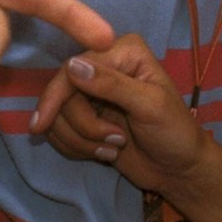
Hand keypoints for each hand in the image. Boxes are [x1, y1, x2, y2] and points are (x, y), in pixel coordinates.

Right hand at [30, 33, 206, 195]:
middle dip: (83, 127)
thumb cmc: (174, 132)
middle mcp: (104, 67)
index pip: (73, 68)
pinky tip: (104, 154)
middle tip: (114, 141)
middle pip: (62, 94)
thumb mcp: (150, 106)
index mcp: (122, 52)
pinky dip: (75, 148)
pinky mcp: (86, 119)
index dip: (56, 96)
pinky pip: (60, 132)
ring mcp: (93, 94)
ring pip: (58, 116)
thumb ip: (113, 85)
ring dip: (81, 141)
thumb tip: (71, 66)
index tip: (42, 125)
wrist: (179, 170)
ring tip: (113, 148)